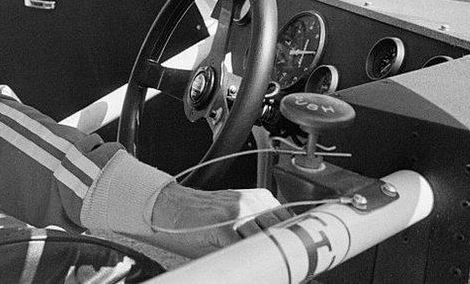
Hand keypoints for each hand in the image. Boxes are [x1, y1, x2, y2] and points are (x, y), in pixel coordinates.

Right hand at [145, 183, 288, 257]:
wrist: (167, 207)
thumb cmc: (198, 218)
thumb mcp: (234, 219)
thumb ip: (257, 230)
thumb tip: (279, 258)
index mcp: (259, 199)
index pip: (291, 223)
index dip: (296, 245)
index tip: (302, 262)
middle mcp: (253, 202)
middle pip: (284, 234)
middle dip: (286, 255)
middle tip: (290, 270)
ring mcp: (240, 213)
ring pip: (268, 242)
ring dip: (269, 260)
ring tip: (272, 271)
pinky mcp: (225, 226)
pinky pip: (245, 249)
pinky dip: (249, 262)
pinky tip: (249, 268)